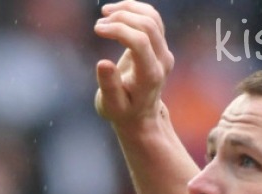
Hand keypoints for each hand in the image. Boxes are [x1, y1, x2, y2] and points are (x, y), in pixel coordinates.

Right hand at [94, 1, 173, 124]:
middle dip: (121, 18)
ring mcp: (164, 51)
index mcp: (150, 76)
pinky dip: (134, 9)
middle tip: (98, 26)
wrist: (141, 114)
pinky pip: (152, 18)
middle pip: (148, 25)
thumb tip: (103, 63)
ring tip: (105, 14)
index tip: (97, 29)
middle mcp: (162, 61)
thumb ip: (109, 86)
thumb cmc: (123, 111)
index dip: (119, 29)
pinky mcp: (160, 44)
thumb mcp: (111, 105)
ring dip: (127, 9)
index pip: (141, 42)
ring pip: (152, 17)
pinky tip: (115, 13)